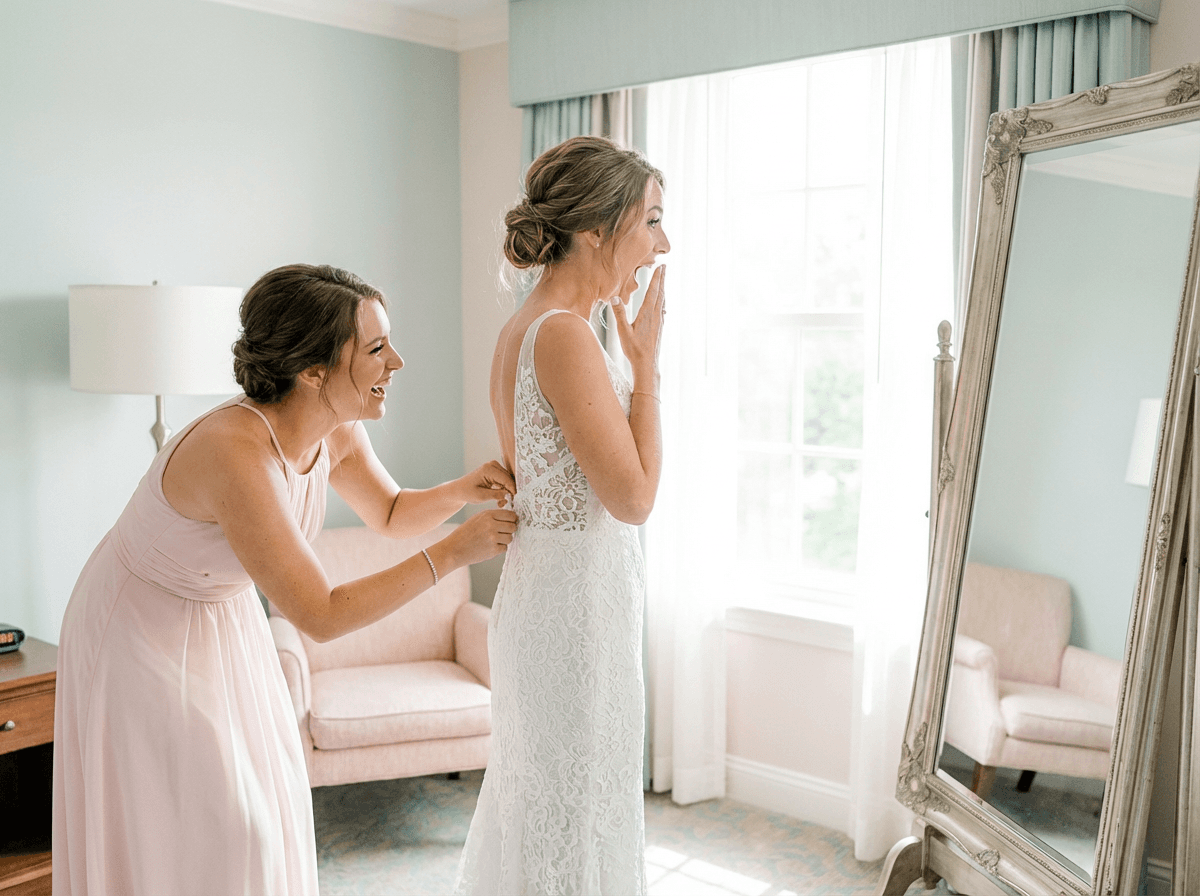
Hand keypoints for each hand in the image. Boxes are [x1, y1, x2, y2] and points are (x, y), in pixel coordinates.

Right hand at [442, 508, 517, 565]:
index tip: (511, 522)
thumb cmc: (465, 533)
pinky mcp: (493, 550)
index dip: (512, 519)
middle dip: (510, 530)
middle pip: (513, 526)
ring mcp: (492, 538)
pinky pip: (504, 548)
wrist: (454, 549)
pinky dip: (499, 548)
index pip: (511, 515)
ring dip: (505, 539)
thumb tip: (512, 518)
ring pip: (510, 538)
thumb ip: (493, 517)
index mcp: (487, 515)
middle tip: (503, 532)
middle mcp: (491, 525)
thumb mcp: (477, 518)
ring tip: (494, 540)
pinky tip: (489, 547)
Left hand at [460, 460, 515, 507]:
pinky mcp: (495, 471)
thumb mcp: (481, 496)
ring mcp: (494, 467)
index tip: (514, 501)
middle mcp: (493, 465)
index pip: (507, 479)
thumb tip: (509, 494)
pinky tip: (499, 499)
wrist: (459, 490)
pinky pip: (504, 481)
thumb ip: (497, 495)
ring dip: (506, 492)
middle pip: (509, 479)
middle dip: (509, 492)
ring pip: (508, 481)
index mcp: (488, 469)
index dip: (512, 491)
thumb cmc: (467, 492)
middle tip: (503, 504)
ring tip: (500, 503)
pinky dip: (503, 490)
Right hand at [612, 264, 665, 382]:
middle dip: (662, 280)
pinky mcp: (659, 328)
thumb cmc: (634, 350)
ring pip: (662, 301)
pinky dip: (662, 301)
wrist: (647, 365)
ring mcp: (658, 322)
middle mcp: (655, 316)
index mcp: (646, 314)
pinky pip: (662, 310)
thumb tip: (614, 298)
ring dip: (662, 290)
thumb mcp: (623, 332)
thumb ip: (619, 314)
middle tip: (665, 268)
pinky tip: (661, 304)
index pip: (653, 291)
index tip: (661, 267)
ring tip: (663, 281)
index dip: (657, 278)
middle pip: (660, 293)